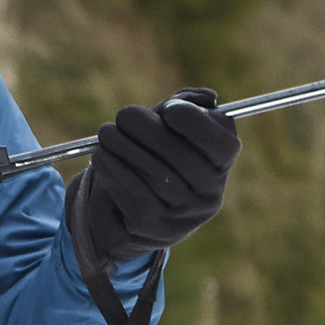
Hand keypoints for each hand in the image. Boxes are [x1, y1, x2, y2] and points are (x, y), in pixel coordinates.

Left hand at [68, 89, 239, 273]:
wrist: (127, 214)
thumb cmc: (154, 157)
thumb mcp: (171, 129)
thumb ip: (186, 105)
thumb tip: (207, 98)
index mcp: (221, 165)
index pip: (224, 144)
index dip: (196, 123)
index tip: (169, 111)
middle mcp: (209, 194)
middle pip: (184, 159)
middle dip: (148, 130)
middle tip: (123, 115)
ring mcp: (182, 216)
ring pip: (156, 176)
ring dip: (125, 148)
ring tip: (106, 134)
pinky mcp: (153, 227)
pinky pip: (135, 194)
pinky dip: (114, 170)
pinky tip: (101, 157)